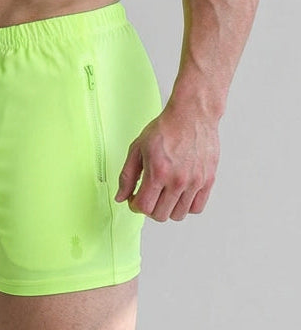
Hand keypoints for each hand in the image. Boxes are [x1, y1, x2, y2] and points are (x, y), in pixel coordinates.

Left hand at [114, 104, 219, 220]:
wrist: (192, 115)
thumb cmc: (165, 128)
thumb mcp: (137, 148)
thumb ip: (127, 176)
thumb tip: (121, 197)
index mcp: (158, 172)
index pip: (143, 207)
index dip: (135, 205)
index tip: (135, 198)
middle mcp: (178, 180)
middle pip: (160, 215)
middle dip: (149, 209)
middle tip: (149, 196)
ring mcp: (195, 182)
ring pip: (178, 215)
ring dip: (167, 209)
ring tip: (164, 194)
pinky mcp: (208, 180)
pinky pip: (197, 208)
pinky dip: (186, 206)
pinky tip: (179, 194)